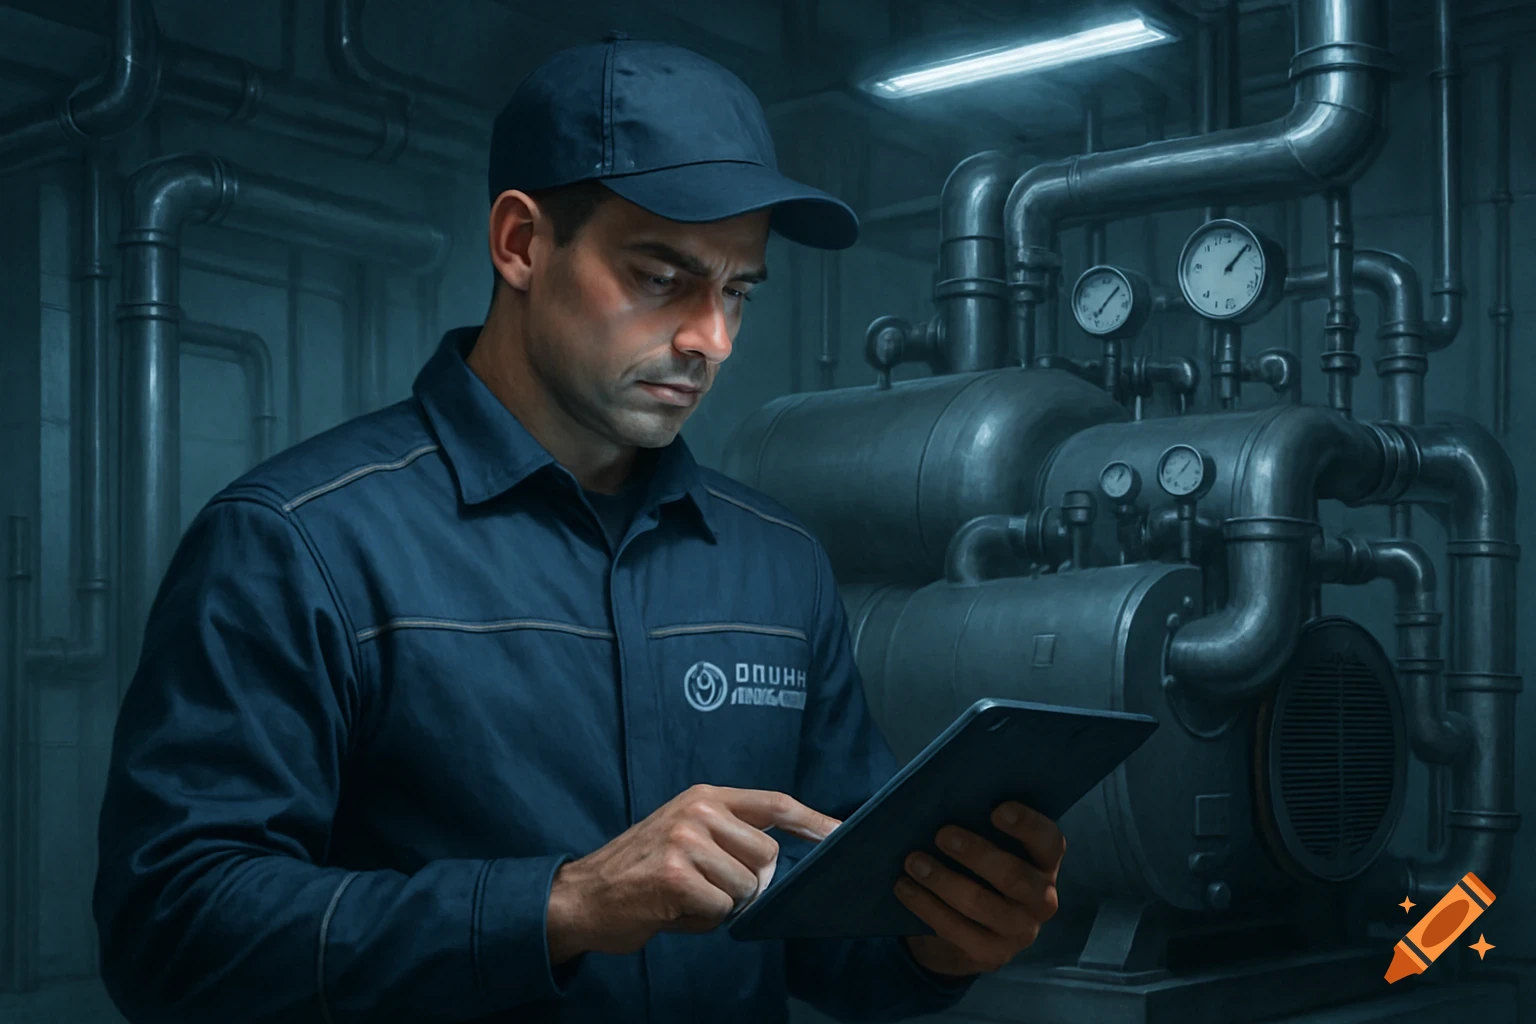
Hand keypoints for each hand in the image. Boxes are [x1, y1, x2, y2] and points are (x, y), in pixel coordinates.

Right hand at [545, 784, 840, 963]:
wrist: (583, 897)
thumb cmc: (643, 872)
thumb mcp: (687, 836)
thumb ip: (731, 839)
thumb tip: (781, 863)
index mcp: (705, 797)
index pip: (774, 803)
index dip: (813, 821)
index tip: (843, 834)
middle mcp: (698, 811)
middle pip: (768, 854)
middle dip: (749, 881)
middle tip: (708, 886)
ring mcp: (686, 841)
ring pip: (748, 885)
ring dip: (724, 903)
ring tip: (686, 897)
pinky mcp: (677, 876)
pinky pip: (722, 908)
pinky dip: (703, 920)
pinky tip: (674, 910)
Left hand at [896, 801, 1064, 977]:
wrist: (963, 933)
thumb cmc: (974, 872)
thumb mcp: (984, 849)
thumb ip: (978, 827)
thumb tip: (942, 799)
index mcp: (1045, 864)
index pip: (1048, 841)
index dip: (1027, 825)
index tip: (997, 809)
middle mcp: (1042, 900)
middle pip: (1014, 876)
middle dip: (975, 853)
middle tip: (941, 834)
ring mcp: (1020, 932)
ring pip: (981, 904)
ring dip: (943, 880)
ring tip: (913, 861)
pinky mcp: (992, 955)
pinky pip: (956, 930)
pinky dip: (926, 906)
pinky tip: (904, 888)